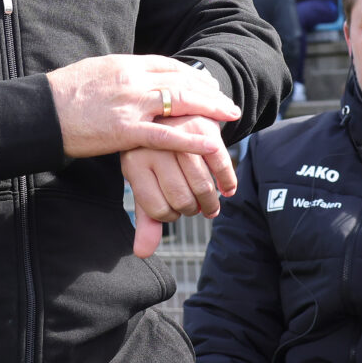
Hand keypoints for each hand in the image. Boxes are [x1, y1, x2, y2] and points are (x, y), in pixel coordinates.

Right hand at [48, 55, 239, 160]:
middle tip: (228, 102)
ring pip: (181, 101)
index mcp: (125, 64)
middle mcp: (132, 80)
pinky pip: (167, 135)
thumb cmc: (63, 94)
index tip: (208, 82)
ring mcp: (131, 105)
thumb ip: (120, 75)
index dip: (193, 74)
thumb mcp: (95, 72)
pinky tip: (210, 142)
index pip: (169, 65)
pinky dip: (192, 138)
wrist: (39, 112)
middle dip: (210, 91)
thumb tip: (135, 77)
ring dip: (210, 108)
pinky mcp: (125, 131)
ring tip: (230, 116)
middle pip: (182, 80)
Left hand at [121, 125, 237, 256]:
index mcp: (134, 164)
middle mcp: (154, 149)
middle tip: (196, 208)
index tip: (176, 211)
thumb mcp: (145, 182)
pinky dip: (228, 183)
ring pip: (202, 186)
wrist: (172, 110)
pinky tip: (227, 190)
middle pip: (181, 199)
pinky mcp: (203, 129)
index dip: (170, 215)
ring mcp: (179, 138)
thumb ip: (146, 218)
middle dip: (192, 209)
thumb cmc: (156, 155)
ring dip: (211, 202)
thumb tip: (143, 253)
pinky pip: (221, 166)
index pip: (156, 209)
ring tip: (211, 206)